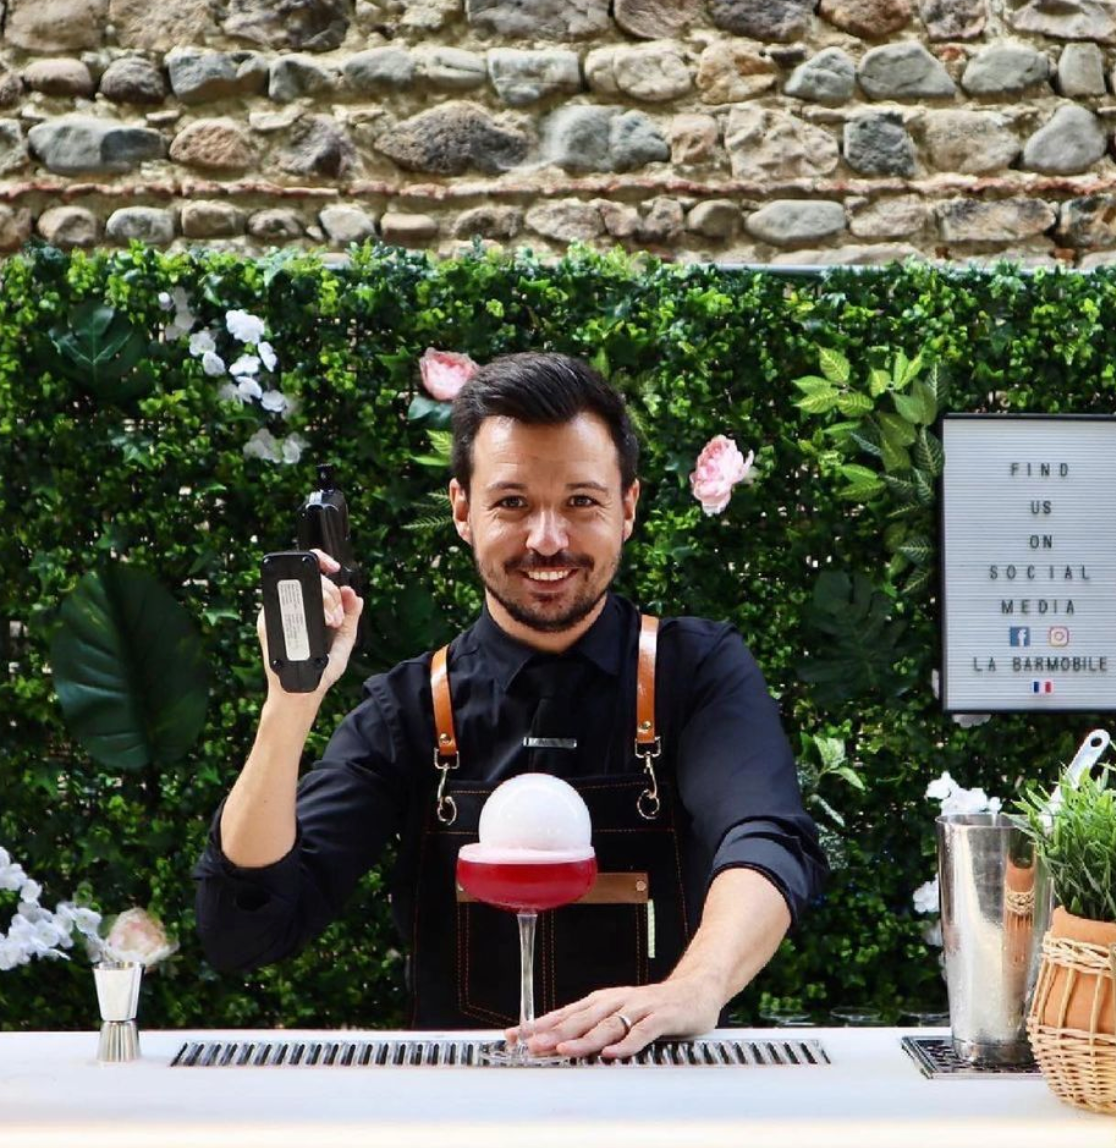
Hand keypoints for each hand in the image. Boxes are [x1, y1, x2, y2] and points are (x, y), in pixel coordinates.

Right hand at [256, 549, 363, 699]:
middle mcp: (292, 606)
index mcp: (310, 606)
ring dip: (323, 601)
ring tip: (332, 623)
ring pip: (298, 588)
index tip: (334, 568)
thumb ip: (351, 617)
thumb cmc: (321, 668)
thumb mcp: (343, 640)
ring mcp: (278, 613)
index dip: (323, 562)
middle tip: (338, 618)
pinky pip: (278, 603)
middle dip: (332, 594)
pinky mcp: (267, 623)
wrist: (303, 691)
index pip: (312, 574)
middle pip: (310, 579)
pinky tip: (319, 623)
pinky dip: (303, 610)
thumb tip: (354, 594)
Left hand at [510, 976, 721, 1059]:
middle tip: (531, 1045)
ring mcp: (639, 1007)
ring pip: (607, 1024)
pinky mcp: (662, 1017)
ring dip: (584, 1038)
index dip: (541, 1024)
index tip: (516, 1035)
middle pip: (581, 1018)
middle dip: (554, 1032)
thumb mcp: (619, 1014)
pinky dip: (627, 1042)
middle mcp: (616, 1001)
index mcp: (603, 1001)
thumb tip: (557, 1041)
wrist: (695, 990)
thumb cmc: (652, 1007)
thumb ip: (593, 1027)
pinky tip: (613, 1053)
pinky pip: (642, 1032)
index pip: (566, 1013)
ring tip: (564, 1050)